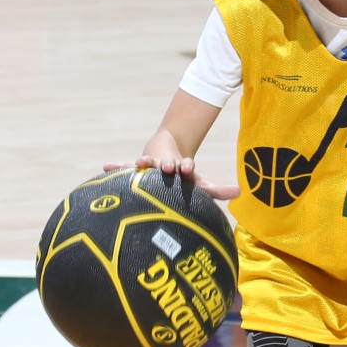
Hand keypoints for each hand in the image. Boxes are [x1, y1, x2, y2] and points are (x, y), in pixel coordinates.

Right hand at [105, 153, 239, 200]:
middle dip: (167, 163)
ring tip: (140, 162)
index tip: (187, 167)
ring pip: (147, 163)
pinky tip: (106, 167)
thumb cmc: (184, 178)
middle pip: (166, 162)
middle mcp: (165, 164)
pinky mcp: (138, 168)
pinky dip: (116, 167)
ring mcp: (151, 165)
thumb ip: (217, 191)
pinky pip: (125, 168)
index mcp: (181, 168)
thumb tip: (240, 192)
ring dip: (144, 162)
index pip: (185, 166)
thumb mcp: (200, 185)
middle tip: (168, 165)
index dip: (186, 166)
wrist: (167, 154)